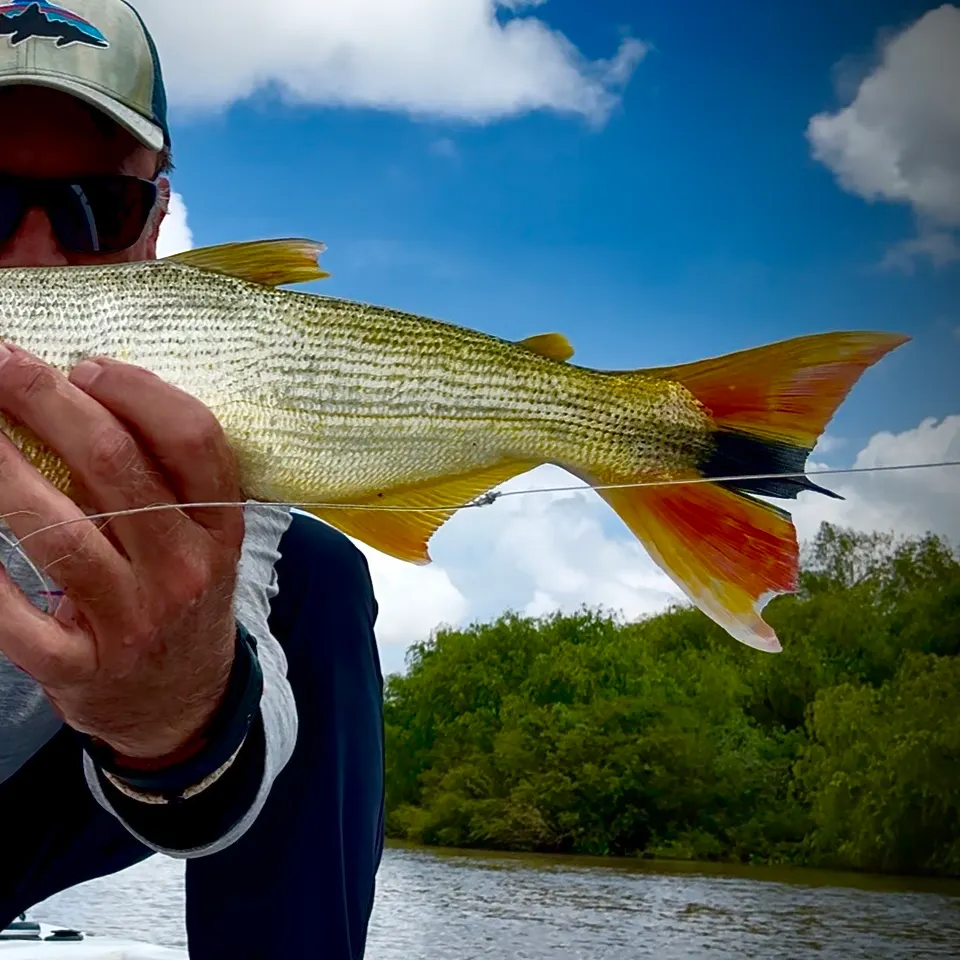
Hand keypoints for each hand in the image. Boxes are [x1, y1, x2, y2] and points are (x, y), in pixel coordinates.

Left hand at [0, 344, 244, 764]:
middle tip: (3, 362)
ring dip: (1, 471)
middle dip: (51, 404)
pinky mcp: (83, 667)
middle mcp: (186, 569)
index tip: (85, 365)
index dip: (139, 393)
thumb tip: (75, 398)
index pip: (194, 442)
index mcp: (221, 527)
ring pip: (59, 534)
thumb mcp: (195, 540)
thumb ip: (152, 480)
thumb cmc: (182, 598)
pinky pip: (17, 620)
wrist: (182, 700)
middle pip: (119, 470)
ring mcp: (136, 621)